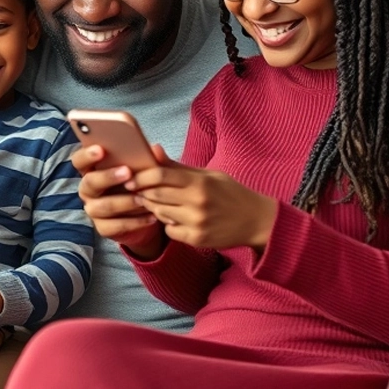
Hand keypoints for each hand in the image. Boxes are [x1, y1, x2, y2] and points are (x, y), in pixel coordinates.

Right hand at [72, 143, 165, 258]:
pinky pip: (115, 226)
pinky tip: (151, 216)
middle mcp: (88, 189)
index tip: (101, 149)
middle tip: (128, 172)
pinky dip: (135, 222)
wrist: (145, 213)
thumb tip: (156, 149)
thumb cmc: (139, 183)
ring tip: (142, 199)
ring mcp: (93, 209)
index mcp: (92, 169)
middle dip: (108, 177)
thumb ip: (149, 160)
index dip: (86, 155)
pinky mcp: (103, 227)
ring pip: (103, 206)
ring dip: (124, 202)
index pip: (79, 160)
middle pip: (89, 182)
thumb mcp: (145, 170)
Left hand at [128, 147, 277, 251]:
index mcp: (200, 182)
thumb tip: (153, 149)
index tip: (131, 178)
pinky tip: (177, 218)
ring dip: (155, 208)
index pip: (160, 175)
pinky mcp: (197, 239)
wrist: (256, 221)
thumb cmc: (230, 193)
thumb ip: (177, 166)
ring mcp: (197, 223)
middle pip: (155, 195)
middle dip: (143, 192)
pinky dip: (168, 224)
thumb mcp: (208, 175)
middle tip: (139, 190)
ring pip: (160, 214)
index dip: (141, 176)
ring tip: (161, 202)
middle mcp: (197, 202)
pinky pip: (169, 231)